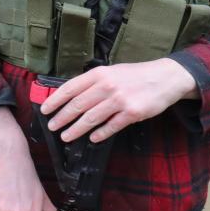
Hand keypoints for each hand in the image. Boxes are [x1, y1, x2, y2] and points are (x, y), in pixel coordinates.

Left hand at [40, 58, 198, 143]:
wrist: (165, 78)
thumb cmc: (134, 75)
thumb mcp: (111, 72)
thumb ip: (92, 83)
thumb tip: (70, 96)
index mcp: (99, 74)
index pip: (70, 88)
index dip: (55, 100)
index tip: (44, 109)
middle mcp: (107, 86)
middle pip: (77, 105)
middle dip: (62, 117)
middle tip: (52, 126)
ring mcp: (120, 100)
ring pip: (91, 118)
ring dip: (76, 129)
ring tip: (66, 136)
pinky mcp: (132, 113)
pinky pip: (111, 126)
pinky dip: (100, 134)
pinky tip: (93, 139)